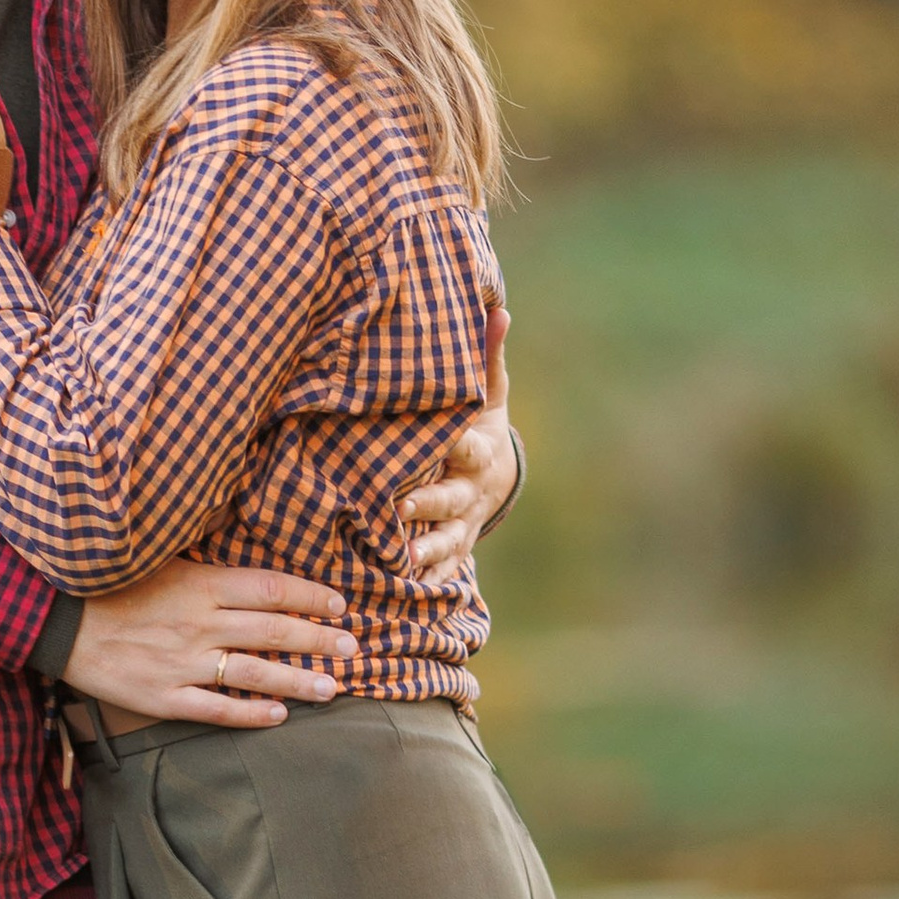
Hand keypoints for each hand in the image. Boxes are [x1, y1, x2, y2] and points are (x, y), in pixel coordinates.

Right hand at [61, 557, 358, 729]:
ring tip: (332, 688)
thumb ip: (206, 568)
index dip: (312, 597)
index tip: (339, 605)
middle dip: (320, 640)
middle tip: (353, 648)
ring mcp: (182, 663)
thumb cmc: (106, 584)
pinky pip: (216, 708)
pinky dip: (251, 714)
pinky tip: (278, 716)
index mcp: (200, 584)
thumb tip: (249, 568)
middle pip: (275, 631)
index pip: (272, 589)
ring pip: (255, 673)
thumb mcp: (159, 560)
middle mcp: (199, 623)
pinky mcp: (162, 696)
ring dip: (299, 681)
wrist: (52, 618)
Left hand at [397, 302, 516, 575]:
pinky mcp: (452, 549)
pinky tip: (401, 591)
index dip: (457, 442)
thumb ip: (488, 357)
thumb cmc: (479, 426)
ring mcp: (461, 525)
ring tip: (403, 558)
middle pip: (451, 499)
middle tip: (403, 508)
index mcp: (477, 452)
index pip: (468, 446)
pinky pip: (439, 569)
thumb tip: (498, 308)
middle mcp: (469, 492)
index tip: (443, 439)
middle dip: (430, 504)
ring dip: (426, 551)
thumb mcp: (489, 395)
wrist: (494, 478)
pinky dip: (424, 580)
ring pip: (446, 541)